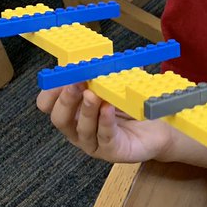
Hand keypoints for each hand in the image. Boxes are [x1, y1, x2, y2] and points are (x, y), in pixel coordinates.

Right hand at [37, 83, 173, 163]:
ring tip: (92, 94)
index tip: (62, 76)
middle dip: (66, 100)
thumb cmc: (131, 108)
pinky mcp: (112, 151)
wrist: (158, 129)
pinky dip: (105, 121)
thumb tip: (94, 56)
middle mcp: (78, 130)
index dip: (51, 92)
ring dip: (86, 110)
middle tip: (75, 84)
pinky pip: (105, 136)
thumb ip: (101, 73)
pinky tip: (108, 108)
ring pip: (81, 129)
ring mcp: (94, 143)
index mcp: (73, 113)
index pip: (48, 105)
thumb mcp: (113, 86)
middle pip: (60, 119)